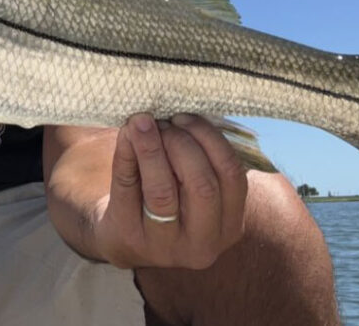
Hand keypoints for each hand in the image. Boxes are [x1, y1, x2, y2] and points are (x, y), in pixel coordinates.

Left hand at [92, 113, 248, 269]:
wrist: (125, 237)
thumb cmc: (168, 201)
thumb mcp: (193, 187)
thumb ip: (198, 154)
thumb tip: (181, 111)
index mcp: (230, 226)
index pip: (233, 176)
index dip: (211, 140)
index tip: (185, 118)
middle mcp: (203, 244)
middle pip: (202, 185)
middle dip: (181, 143)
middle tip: (162, 122)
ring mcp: (165, 247)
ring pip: (162, 191)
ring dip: (152, 147)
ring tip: (141, 123)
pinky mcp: (129, 239)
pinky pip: (127, 189)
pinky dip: (125, 154)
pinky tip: (126, 134)